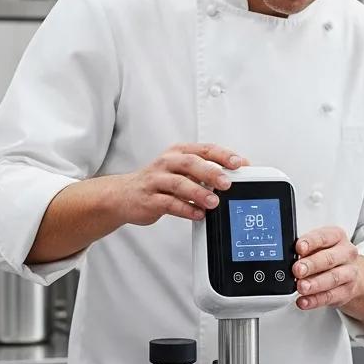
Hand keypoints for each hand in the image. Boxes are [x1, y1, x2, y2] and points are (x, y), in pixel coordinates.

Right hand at [114, 143, 249, 224]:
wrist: (123, 195)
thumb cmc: (159, 182)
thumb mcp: (180, 171)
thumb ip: (204, 172)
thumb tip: (234, 177)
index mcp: (178, 153)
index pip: (204, 149)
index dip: (223, 155)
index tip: (240, 163)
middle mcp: (167, 163)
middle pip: (191, 163)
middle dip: (211, 172)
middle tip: (227, 183)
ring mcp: (156, 180)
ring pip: (179, 183)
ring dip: (199, 193)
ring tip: (214, 202)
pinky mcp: (149, 199)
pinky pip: (169, 203)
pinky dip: (185, 209)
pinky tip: (198, 214)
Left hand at [293, 226, 360, 309]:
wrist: (350, 273)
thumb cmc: (328, 256)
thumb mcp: (318, 246)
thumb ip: (304, 249)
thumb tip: (287, 257)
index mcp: (337, 237)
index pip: (324, 237)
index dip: (311, 242)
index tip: (299, 248)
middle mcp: (346, 253)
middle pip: (329, 259)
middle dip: (311, 265)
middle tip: (297, 270)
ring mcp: (349, 273)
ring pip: (332, 278)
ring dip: (315, 284)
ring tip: (301, 287)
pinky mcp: (346, 291)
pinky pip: (330, 297)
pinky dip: (315, 300)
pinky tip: (304, 301)